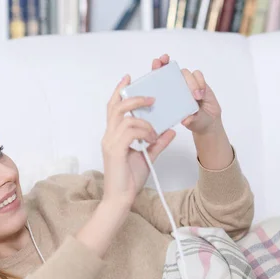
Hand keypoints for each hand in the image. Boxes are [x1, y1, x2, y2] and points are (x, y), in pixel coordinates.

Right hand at [101, 75, 175, 208]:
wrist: (122, 199)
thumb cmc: (130, 180)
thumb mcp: (148, 156)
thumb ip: (158, 142)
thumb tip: (170, 129)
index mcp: (113, 135)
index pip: (113, 108)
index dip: (119, 91)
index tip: (128, 78)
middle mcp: (109, 136)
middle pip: (116, 106)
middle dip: (134, 97)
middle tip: (152, 98)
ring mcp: (110, 142)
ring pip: (126, 117)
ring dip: (145, 121)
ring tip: (155, 131)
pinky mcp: (116, 150)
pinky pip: (131, 130)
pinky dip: (144, 131)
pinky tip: (152, 139)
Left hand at [152, 54, 221, 133]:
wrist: (208, 121)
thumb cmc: (193, 121)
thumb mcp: (190, 122)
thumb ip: (190, 120)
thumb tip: (186, 120)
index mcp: (168, 95)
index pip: (159, 80)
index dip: (157, 69)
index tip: (156, 62)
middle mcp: (176, 87)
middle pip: (171, 71)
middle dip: (167, 64)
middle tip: (165, 60)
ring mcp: (188, 84)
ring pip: (186, 73)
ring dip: (191, 83)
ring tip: (196, 97)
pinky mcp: (200, 82)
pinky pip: (198, 75)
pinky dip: (199, 82)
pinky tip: (201, 94)